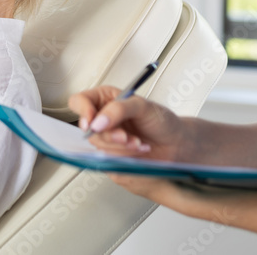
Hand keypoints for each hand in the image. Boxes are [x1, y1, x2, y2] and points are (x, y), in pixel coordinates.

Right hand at [68, 86, 185, 159]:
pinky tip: (138, 150)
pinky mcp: (112, 155)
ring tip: (138, 143)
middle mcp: (102, 118)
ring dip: (120, 146)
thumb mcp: (142, 106)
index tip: (93, 121)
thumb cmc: (162, 121)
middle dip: (109, 134)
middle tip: (125, 136)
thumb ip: (118, 109)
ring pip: (98, 145)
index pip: (79, 101)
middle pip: (88, 128)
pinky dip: (124, 155)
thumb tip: (98, 121)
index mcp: (105, 99)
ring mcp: (106, 137)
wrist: (177, 144)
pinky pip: (108, 158)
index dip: (82, 111)